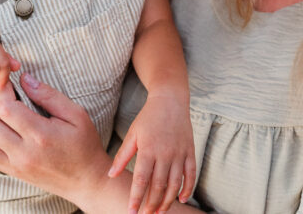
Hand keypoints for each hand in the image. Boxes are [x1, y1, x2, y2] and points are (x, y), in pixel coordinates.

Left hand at [0, 73, 110, 203]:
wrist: (85, 181)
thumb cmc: (84, 145)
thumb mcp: (76, 114)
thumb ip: (49, 95)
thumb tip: (25, 79)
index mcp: (41, 136)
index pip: (6, 109)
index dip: (1, 90)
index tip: (8, 82)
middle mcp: (23, 153)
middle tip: (0, 93)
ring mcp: (14, 165)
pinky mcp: (10, 171)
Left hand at [108, 91, 195, 213]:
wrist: (170, 100)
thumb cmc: (148, 117)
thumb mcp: (132, 133)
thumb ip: (122, 155)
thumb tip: (110, 174)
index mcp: (148, 149)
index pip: (141, 180)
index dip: (136, 198)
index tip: (130, 212)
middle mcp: (165, 153)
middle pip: (159, 186)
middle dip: (151, 204)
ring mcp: (179, 153)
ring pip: (175, 184)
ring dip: (167, 201)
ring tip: (160, 212)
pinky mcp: (190, 151)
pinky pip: (191, 174)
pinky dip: (188, 188)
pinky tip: (182, 198)